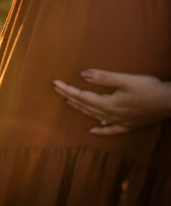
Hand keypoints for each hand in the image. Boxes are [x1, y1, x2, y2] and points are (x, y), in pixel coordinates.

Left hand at [53, 69, 170, 134]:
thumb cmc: (150, 88)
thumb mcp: (126, 80)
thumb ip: (103, 78)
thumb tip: (82, 75)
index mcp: (108, 103)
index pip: (81, 96)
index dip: (67, 89)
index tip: (54, 83)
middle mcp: (110, 115)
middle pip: (85, 106)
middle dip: (69, 97)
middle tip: (57, 89)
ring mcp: (120, 121)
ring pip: (94, 116)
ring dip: (80, 109)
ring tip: (69, 102)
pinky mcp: (129, 125)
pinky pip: (110, 130)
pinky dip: (100, 130)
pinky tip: (93, 130)